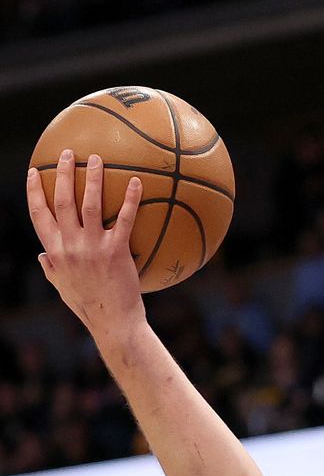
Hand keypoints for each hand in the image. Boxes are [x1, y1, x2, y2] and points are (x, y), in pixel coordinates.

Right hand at [26, 151, 145, 340]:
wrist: (112, 322)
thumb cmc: (89, 305)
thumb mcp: (62, 286)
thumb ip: (51, 268)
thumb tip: (42, 255)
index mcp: (54, 251)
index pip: (38, 215)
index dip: (34, 192)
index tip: (33, 172)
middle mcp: (69, 246)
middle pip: (61, 202)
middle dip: (61, 174)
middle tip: (67, 153)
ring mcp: (92, 247)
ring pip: (89, 205)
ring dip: (92, 179)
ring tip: (97, 159)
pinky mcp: (117, 251)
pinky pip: (125, 219)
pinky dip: (131, 199)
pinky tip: (137, 182)